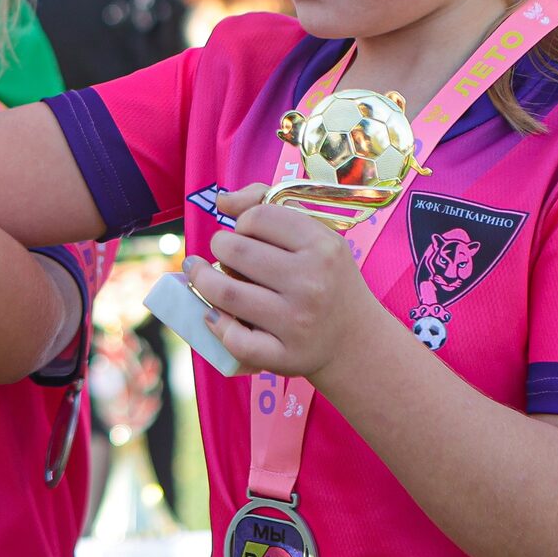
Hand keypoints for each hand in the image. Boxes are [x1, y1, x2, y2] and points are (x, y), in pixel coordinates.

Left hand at [182, 184, 378, 378]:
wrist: (356, 340)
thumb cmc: (327, 279)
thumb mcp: (314, 236)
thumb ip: (266, 205)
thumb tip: (221, 200)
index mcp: (322, 246)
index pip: (257, 217)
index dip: (242, 222)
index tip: (246, 233)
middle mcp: (311, 283)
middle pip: (234, 251)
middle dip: (219, 247)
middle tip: (224, 255)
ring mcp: (297, 323)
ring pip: (225, 294)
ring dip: (202, 280)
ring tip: (201, 275)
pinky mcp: (284, 356)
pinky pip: (234, 339)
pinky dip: (215, 324)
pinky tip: (213, 314)